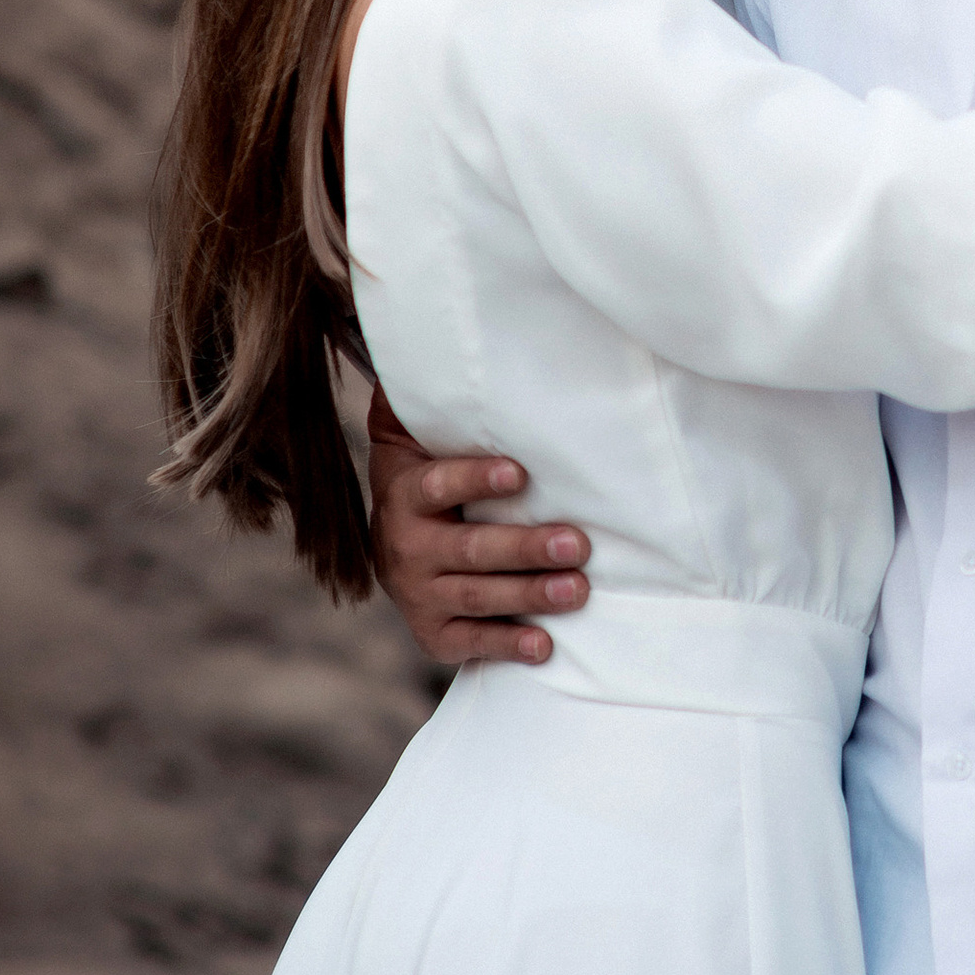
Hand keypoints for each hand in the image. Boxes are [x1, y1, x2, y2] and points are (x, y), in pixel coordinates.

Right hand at [367, 389, 587, 667]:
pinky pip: (470, 643)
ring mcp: (417, 594)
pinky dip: (506, 646)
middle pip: (469, 548)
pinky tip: (544, 646)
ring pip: (477, 595)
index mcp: (406, 493)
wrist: (396, 541)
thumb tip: (435, 329)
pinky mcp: (433, 632)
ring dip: (529, 594)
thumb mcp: (419, 432)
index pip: (438, 485)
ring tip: (578, 589)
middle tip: (578, 543)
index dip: (475, 479)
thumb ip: (428, 394)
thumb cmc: (434, 472)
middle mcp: (405, 547)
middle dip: (526, 547)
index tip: (520, 472)